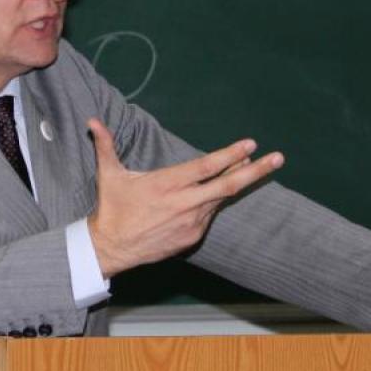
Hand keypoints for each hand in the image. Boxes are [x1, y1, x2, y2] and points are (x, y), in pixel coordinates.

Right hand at [85, 118, 283, 278]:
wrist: (111, 248)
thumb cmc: (112, 208)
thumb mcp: (109, 175)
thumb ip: (105, 146)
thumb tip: (92, 122)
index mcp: (167, 184)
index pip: (207, 166)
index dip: (231, 154)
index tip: (251, 144)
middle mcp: (184, 203)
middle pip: (229, 185)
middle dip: (256, 170)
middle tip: (278, 158)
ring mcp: (191, 222)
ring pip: (221, 199)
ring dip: (237, 182)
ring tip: (255, 167)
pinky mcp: (192, 237)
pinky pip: (209, 216)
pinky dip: (214, 202)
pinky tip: (214, 194)